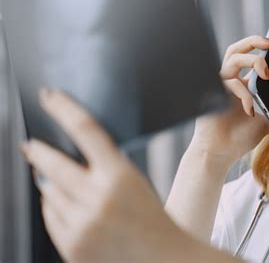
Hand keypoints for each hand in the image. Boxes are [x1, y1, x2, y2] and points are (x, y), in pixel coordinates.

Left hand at [21, 90, 189, 262]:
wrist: (162, 259)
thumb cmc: (153, 220)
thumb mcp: (136, 183)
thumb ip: (107, 167)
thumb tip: (69, 158)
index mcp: (120, 175)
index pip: (86, 130)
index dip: (64, 108)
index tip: (50, 97)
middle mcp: (98, 197)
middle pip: (53, 162)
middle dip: (37, 151)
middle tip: (30, 145)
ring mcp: (82, 223)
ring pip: (49, 191)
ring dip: (52, 184)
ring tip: (70, 190)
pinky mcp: (72, 245)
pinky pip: (50, 216)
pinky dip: (54, 207)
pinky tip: (69, 208)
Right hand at [190, 36, 268, 167]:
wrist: (220, 154)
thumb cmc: (240, 138)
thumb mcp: (266, 121)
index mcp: (241, 84)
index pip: (250, 58)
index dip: (261, 48)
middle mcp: (230, 81)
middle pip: (237, 49)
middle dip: (254, 41)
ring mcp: (220, 86)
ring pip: (232, 58)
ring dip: (251, 61)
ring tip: (266, 73)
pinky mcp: (213, 93)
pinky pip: (230, 82)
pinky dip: (244, 93)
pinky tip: (249, 110)